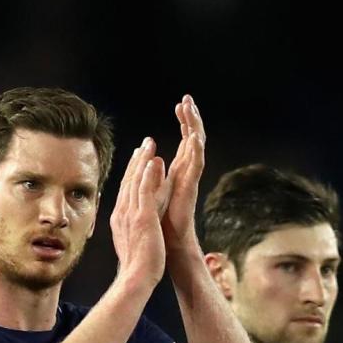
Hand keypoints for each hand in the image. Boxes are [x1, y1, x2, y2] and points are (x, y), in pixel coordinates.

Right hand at [110, 137, 166, 287]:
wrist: (136, 278)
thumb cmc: (137, 267)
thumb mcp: (133, 242)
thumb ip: (134, 227)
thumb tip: (136, 220)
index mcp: (120, 218)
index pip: (126, 191)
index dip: (132, 173)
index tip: (139, 159)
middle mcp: (122, 213)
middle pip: (129, 181)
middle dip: (137, 161)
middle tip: (145, 144)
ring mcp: (131, 214)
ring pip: (135, 182)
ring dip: (142, 161)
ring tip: (149, 144)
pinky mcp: (142, 217)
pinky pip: (144, 191)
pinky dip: (147, 175)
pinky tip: (153, 161)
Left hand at [158, 95, 205, 251]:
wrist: (168, 243)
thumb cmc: (159, 223)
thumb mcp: (151, 193)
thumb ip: (151, 177)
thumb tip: (147, 164)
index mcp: (177, 172)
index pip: (183, 140)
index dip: (182, 123)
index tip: (179, 105)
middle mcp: (185, 173)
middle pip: (191, 139)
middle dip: (190, 118)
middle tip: (187, 99)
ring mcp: (189, 179)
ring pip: (195, 147)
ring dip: (194, 127)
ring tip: (191, 108)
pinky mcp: (190, 188)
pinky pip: (195, 165)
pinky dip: (195, 150)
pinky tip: (194, 136)